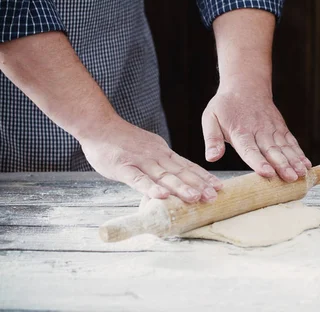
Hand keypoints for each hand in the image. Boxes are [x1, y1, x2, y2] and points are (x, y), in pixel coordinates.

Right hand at [79, 117, 221, 202]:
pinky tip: (162, 196)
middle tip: (214, 196)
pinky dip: (151, 188)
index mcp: (163, 153)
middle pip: (181, 172)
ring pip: (164, 176)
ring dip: (181, 187)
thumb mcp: (148, 149)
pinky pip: (138, 180)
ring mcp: (140, 161)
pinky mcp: (123, 167)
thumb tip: (174, 181)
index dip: (204, 177)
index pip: (188, 166)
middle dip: (199, 185)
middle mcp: (156, 156)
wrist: (98, 125)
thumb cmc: (121, 141)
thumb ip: (160, 164)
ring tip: (195, 198)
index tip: (219, 187)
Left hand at [201, 84, 310, 182]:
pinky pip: (291, 142)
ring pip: (285, 147)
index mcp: (240, 132)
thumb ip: (212, 139)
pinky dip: (299, 153)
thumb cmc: (226, 106)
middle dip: (282, 165)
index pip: (250, 150)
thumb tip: (211, 157)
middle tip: (291, 178)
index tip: (267, 173)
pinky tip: (306, 165)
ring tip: (302, 174)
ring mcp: (272, 130)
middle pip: (272, 151)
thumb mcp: (210, 118)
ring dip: (294, 161)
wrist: (245, 86)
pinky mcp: (281, 128)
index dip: (258, 162)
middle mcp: (259, 131)